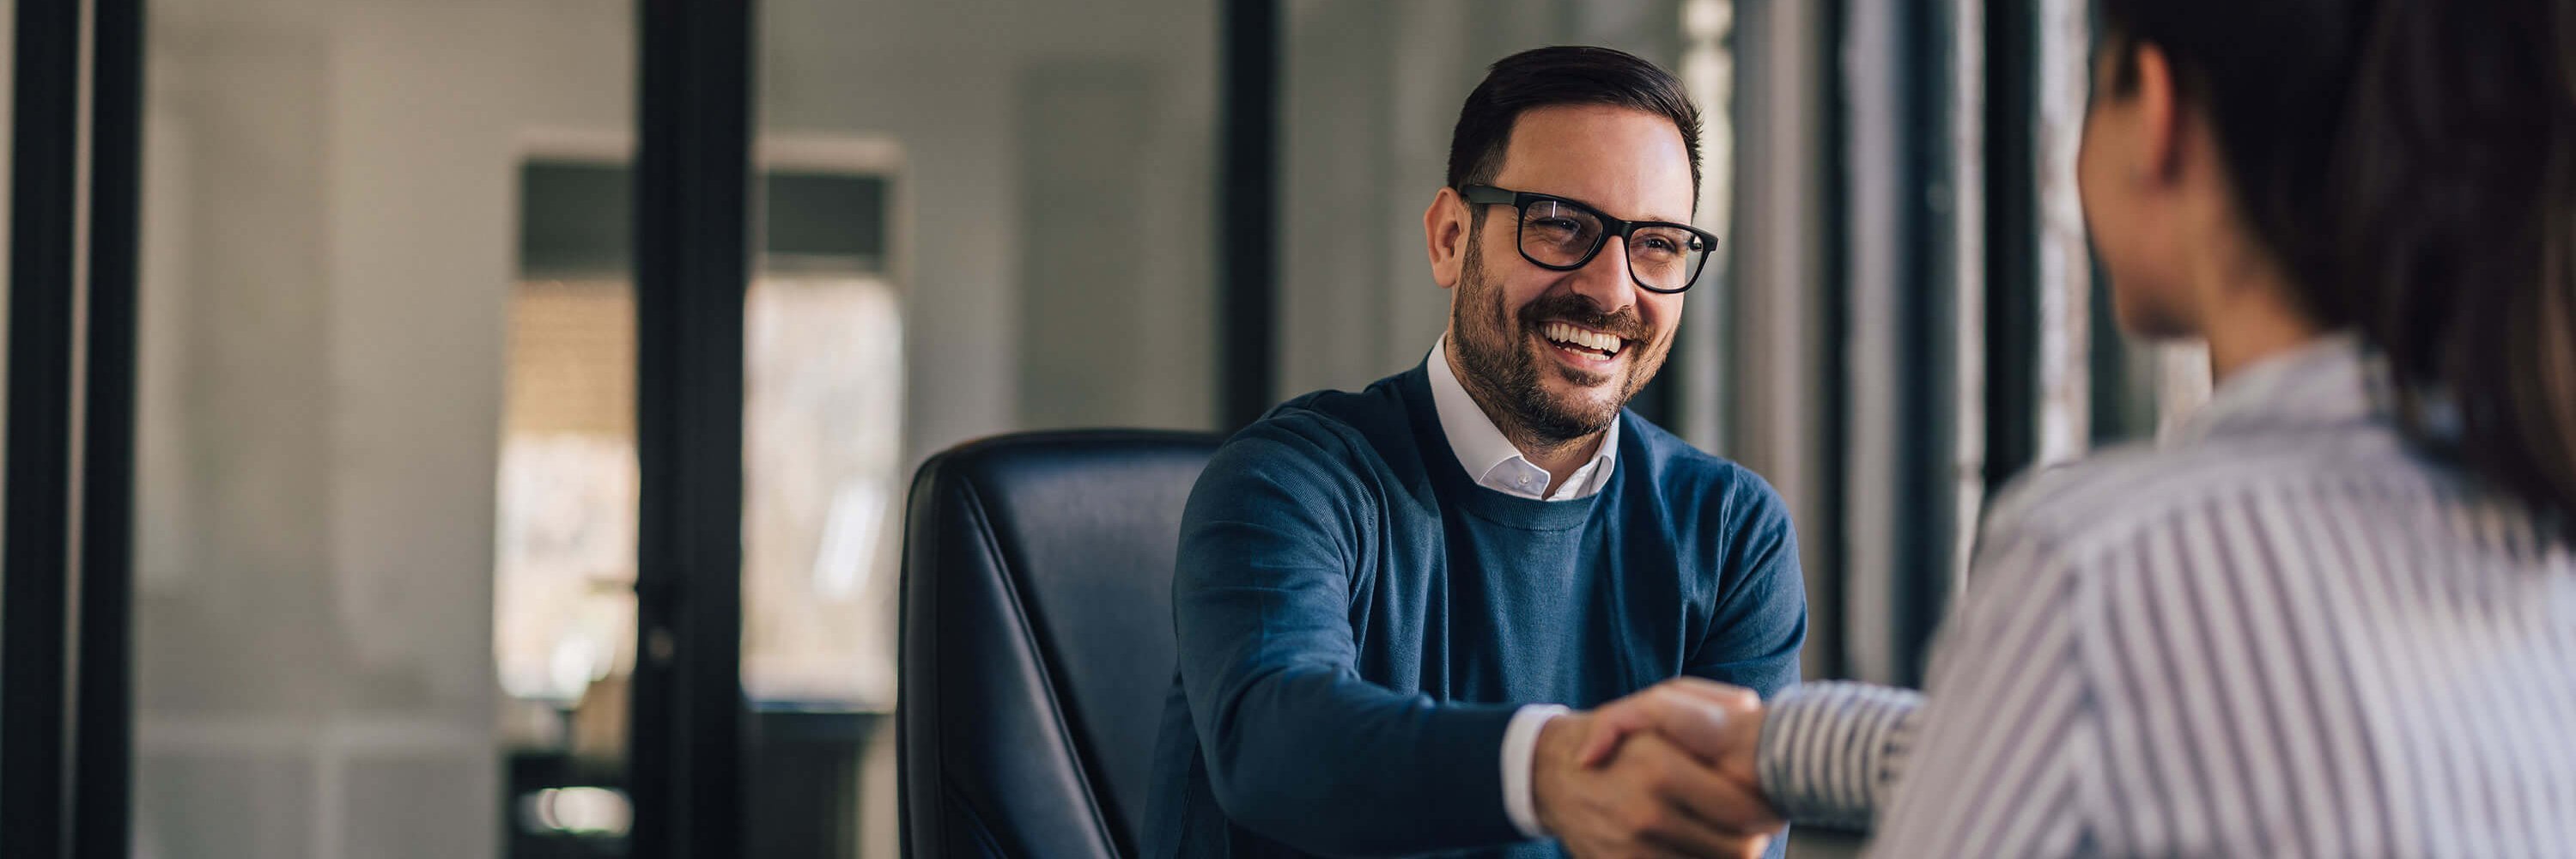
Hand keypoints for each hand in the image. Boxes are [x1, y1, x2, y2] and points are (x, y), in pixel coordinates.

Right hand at [1532, 682, 1782, 857]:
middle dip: (1754, 836)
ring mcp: (1631, 848)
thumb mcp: (1659, 702)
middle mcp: (1645, 812)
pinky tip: (1695, 845)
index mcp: (1659, 766)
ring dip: (1727, 853)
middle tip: (1754, 823)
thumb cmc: (1619, 737)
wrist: (1549, 773)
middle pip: (1738, 849)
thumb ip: (1712, 702)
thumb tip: (1754, 712)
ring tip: (1723, 832)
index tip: (1772, 803)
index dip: (1768, 810)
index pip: (1744, 810)